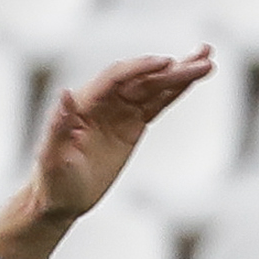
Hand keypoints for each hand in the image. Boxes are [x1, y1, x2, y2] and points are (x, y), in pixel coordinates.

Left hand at [0, 49, 214, 258]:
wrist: (60, 199)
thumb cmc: (52, 180)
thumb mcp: (52, 157)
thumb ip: (58, 125)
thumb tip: (65, 93)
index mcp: (85, 103)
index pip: (117, 78)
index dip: (141, 68)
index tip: (166, 63)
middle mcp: (104, 101)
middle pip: (142, 79)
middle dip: (172, 70)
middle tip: (202, 59)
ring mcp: (120, 112)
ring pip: (154, 88)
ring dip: (180, 75)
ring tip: (207, 61)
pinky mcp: (132, 126)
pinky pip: (156, 105)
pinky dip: (175, 93)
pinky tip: (193, 81)